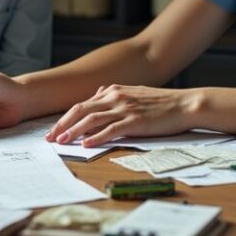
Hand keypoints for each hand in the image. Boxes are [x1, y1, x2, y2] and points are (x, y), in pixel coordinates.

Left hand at [46, 85, 196, 146]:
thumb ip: (114, 95)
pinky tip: (86, 144)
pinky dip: (96, 137)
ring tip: (62, 142)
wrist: (185, 104)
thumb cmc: (161, 102)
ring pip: (91, 119)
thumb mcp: (133, 93)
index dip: (65, 118)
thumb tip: (97, 95)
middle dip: (62, 124)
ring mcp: (125, 108)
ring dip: (73, 131)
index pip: (82, 104)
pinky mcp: (135, 121)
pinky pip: (110, 130)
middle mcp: (115, 97)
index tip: (54, 129)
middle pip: (80, 110)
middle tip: (50, 138)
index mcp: (113, 91)